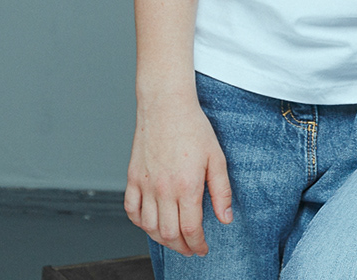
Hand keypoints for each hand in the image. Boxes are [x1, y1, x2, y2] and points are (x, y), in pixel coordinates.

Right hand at [124, 95, 232, 255]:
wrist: (166, 106)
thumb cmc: (194, 128)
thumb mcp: (217, 159)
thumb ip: (221, 192)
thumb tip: (225, 218)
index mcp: (186, 186)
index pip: (190, 229)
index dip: (198, 244)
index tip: (203, 249)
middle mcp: (162, 190)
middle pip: (168, 233)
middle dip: (181, 247)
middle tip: (191, 249)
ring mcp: (144, 185)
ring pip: (148, 227)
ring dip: (162, 239)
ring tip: (175, 240)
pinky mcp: (132, 178)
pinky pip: (131, 210)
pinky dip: (140, 223)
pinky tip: (151, 224)